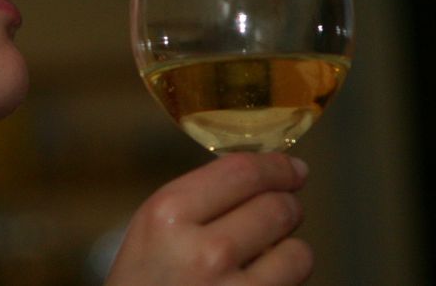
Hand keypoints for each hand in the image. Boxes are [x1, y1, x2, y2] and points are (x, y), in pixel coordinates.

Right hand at [105, 153, 311, 285]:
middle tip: (283, 210)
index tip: (293, 168)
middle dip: (287, 206)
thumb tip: (263, 177)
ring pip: (298, 253)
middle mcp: (205, 251)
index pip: (243, 173)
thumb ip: (198, 199)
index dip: (277, 166)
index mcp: (169, 213)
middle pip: (277, 207)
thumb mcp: (153, 227)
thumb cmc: (143, 281)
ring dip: (290, 250)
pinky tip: (260, 281)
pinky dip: (284, 282)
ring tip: (270, 255)